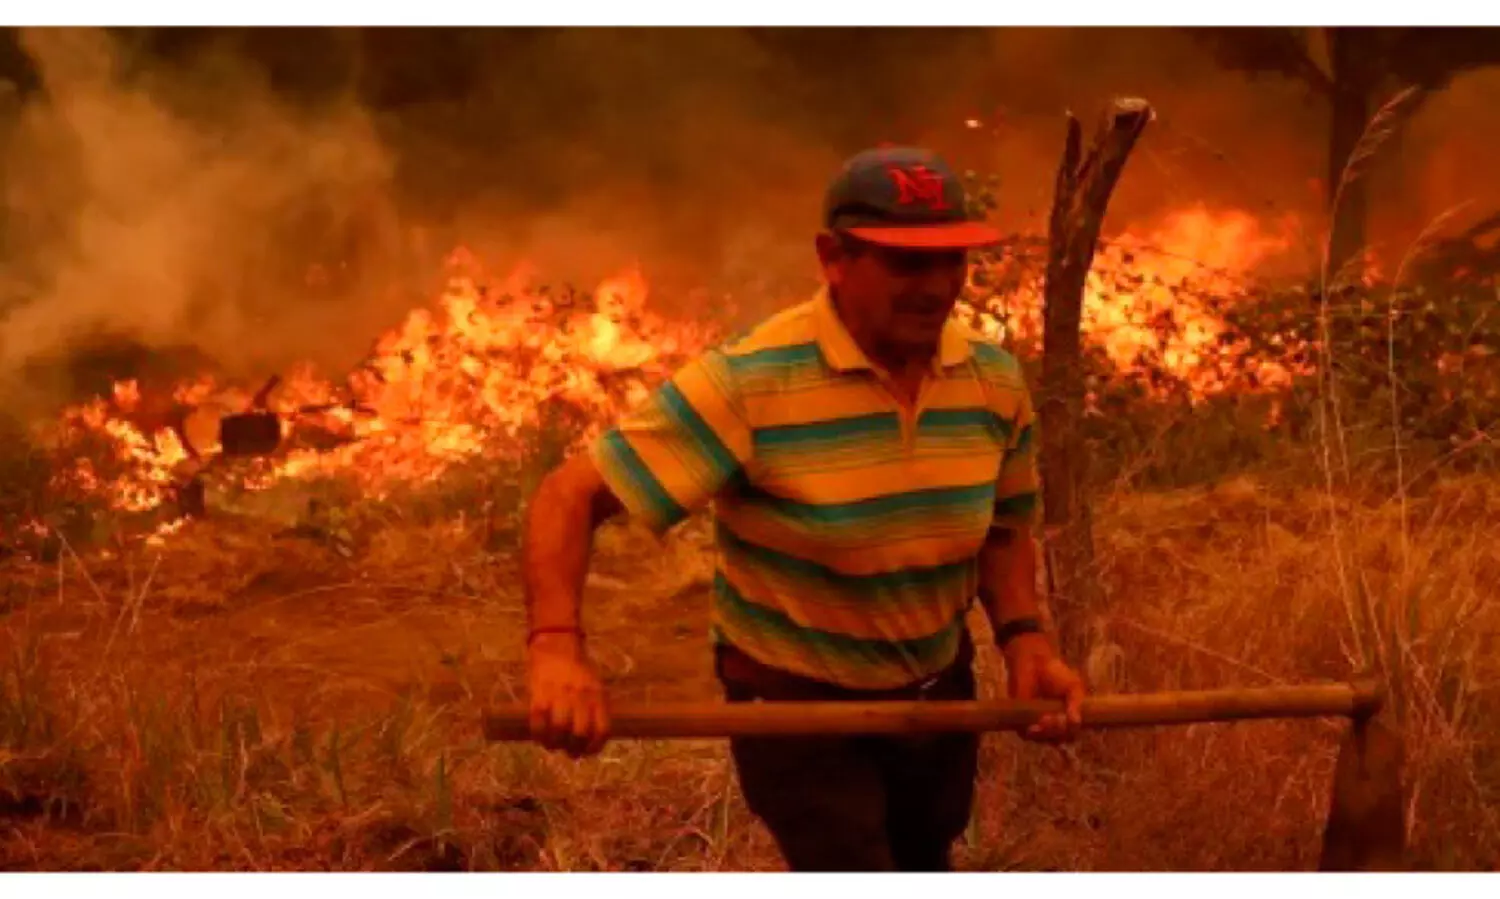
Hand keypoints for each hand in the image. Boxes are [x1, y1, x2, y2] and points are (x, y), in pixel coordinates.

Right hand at [526, 633, 609, 756]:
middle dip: (575, 749)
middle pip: (580, 734)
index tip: (588, 752)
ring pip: (559, 732)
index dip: (595, 746)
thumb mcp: (595, 685)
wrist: (555, 646)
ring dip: (556, 744)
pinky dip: (539, 736)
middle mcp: (580, 698)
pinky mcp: (539, 697)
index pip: (602, 729)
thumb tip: (593, 737)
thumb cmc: (578, 669)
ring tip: (554, 745)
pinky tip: (541, 737)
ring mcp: (559, 697)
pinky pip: (539, 724)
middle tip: (570, 752)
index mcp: (597, 696)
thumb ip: (596, 708)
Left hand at [1004, 633, 1085, 742]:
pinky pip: (1026, 736)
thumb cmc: (1056, 673)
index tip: (1069, 721)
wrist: (1033, 662)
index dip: (1071, 731)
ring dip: (1046, 733)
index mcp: (1067, 718)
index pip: (1072, 734)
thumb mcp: (1073, 686)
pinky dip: (1032, 733)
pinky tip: (1034, 726)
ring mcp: (1037, 724)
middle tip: (1055, 718)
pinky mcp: (1020, 721)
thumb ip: (1077, 703)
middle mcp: (1053, 725)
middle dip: (1058, 731)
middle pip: (1058, 739)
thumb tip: (1076, 722)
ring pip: (1044, 739)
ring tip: (1045, 719)